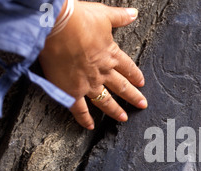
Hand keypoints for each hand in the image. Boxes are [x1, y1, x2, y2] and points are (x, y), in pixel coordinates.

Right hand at [39, 0, 146, 129]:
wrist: (57, 26)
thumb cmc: (79, 18)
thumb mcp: (103, 14)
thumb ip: (120, 17)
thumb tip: (133, 13)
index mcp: (111, 55)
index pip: (128, 68)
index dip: (135, 75)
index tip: (142, 82)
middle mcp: (103, 72)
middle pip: (122, 87)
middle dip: (133, 97)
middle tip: (142, 105)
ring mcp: (88, 84)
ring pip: (106, 101)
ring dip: (115, 111)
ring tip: (124, 118)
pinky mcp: (71, 91)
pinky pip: (80, 110)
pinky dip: (85, 119)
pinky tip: (91, 126)